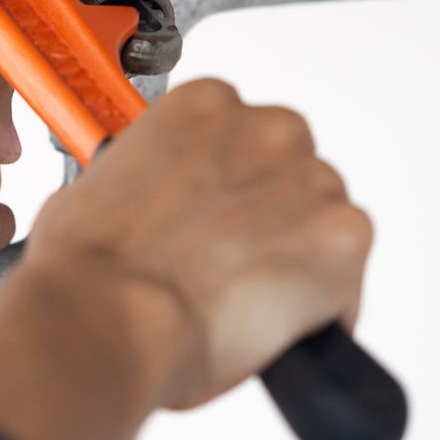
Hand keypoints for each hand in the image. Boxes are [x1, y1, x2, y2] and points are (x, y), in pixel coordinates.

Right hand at [21, 77, 374, 409]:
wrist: (108, 314)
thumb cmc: (91, 265)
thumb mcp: (100, 192)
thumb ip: (147, 183)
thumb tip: (149, 213)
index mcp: (207, 106)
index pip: (243, 141)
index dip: (230, 191)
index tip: (215, 223)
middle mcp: (268, 129)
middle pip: (292, 176)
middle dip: (270, 221)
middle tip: (230, 270)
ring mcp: (313, 180)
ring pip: (325, 224)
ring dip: (298, 262)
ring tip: (248, 309)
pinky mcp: (344, 238)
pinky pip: (348, 277)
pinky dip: (325, 308)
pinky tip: (280, 333)